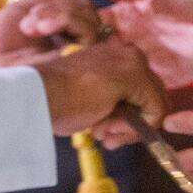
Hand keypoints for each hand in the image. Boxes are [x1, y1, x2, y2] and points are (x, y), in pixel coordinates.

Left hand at [0, 0, 107, 68]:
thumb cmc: (0, 51)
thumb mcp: (25, 11)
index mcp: (66, 37)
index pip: (83, 9)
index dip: (62, 6)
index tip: (33, 16)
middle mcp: (80, 50)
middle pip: (89, 12)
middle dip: (58, 9)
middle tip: (29, 24)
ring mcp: (85, 62)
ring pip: (92, 22)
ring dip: (59, 15)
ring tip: (32, 28)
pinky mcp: (89, 72)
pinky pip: (92, 35)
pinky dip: (67, 22)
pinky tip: (45, 32)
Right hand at [36, 38, 167, 136]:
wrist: (37, 95)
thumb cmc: (55, 100)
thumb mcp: (91, 103)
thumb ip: (112, 107)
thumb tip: (131, 123)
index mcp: (116, 57)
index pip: (141, 92)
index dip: (128, 119)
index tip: (106, 134)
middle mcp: (128, 53)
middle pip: (151, 97)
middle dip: (132, 125)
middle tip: (107, 139)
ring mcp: (134, 62)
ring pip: (155, 104)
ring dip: (132, 128)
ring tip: (105, 135)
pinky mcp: (135, 76)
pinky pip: (155, 110)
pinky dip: (136, 129)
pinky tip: (109, 130)